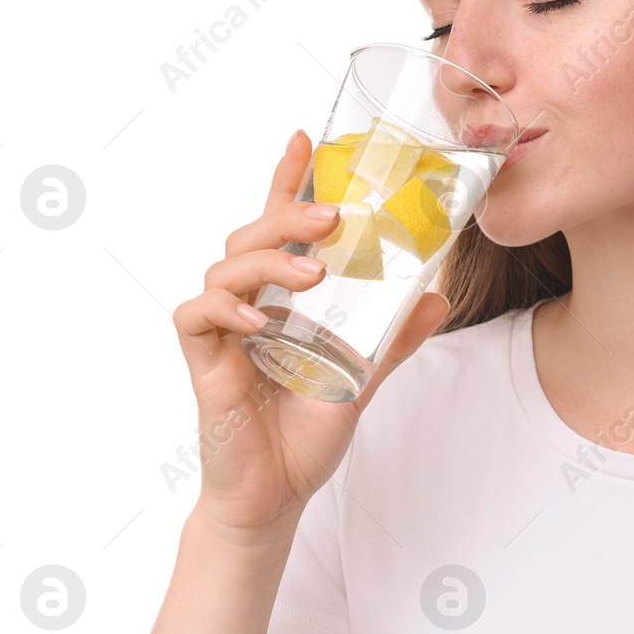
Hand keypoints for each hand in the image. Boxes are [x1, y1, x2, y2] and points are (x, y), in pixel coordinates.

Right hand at [170, 129, 448, 537]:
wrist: (276, 495)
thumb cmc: (305, 434)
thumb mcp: (362, 376)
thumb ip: (393, 335)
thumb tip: (437, 293)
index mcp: (281, 300)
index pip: (279, 228)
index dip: (287, 182)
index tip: (305, 138)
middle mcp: (248, 306)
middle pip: (252, 236)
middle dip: (287, 215)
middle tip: (331, 215)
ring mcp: (223, 334)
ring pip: (225, 268)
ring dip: (268, 261)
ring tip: (313, 275)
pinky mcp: (204, 365)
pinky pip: (196, 317)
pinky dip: (224, 310)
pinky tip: (256, 321)